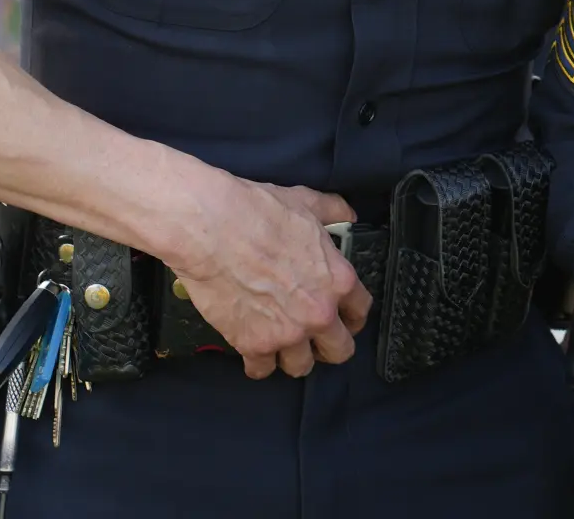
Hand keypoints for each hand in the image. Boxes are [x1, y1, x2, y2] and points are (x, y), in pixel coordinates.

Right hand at [166, 178, 367, 379]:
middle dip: (329, 346)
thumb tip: (347, 214)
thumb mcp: (307, 203)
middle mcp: (318, 313)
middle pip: (339, 351)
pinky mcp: (252, 344)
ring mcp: (287, 333)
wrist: (213, 229)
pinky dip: (257, 364)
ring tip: (282, 344)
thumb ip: (333, 211)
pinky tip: (253, 351)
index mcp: (338, 281)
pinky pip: (261, 371)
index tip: (343, 317)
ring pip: (301, 367)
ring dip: (292, 357)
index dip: (352, 316)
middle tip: (315, 339)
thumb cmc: (259, 212)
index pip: (360, 312)